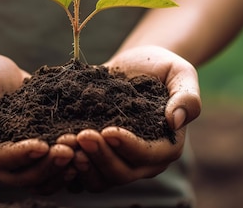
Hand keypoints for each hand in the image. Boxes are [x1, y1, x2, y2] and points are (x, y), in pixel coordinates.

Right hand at [0, 53, 74, 192]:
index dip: (20, 155)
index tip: (42, 145)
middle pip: (23, 177)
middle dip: (48, 165)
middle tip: (70, 147)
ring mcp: (18, 162)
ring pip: (41, 181)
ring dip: (61, 170)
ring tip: (81, 151)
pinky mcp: (36, 157)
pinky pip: (53, 172)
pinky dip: (68, 168)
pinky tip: (85, 153)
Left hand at [70, 45, 200, 191]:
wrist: (136, 65)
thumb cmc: (162, 67)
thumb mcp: (181, 72)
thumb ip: (187, 96)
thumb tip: (175, 121)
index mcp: (167, 146)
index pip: (148, 156)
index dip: (128, 147)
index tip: (108, 130)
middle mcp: (143, 161)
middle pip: (121, 173)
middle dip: (100, 156)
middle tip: (81, 135)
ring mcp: (118, 161)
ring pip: (100, 179)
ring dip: (82, 164)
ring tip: (65, 142)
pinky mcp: (98, 156)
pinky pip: (82, 173)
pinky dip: (69, 166)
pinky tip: (56, 147)